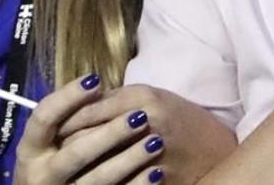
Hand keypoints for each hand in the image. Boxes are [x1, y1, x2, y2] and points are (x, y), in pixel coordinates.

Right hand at [15, 74, 164, 184]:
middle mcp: (41, 174)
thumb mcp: (52, 137)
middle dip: (109, 134)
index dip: (68, 97)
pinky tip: (156, 171)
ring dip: (128, 160)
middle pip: (76, 152)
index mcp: (31, 148)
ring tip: (155, 142)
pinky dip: (137, 184)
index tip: (95, 81)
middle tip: (140, 117)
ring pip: (97, 179)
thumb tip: (97, 87)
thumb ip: (69, 117)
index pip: (44, 117)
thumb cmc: (56, 156)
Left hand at [58, 85, 236, 183]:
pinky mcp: (157, 181)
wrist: (219, 151)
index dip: (65, 119)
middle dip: (67, 146)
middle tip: (54, 152)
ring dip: (80, 170)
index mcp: (143, 98)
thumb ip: (116, 100)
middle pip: (88, 138)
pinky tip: (95, 184)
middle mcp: (147, 124)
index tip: (54, 128)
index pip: (88, 110)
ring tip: (70, 171)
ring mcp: (152, 156)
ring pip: (98, 166)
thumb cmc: (182, 120)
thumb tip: (78, 103)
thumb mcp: (153, 97)